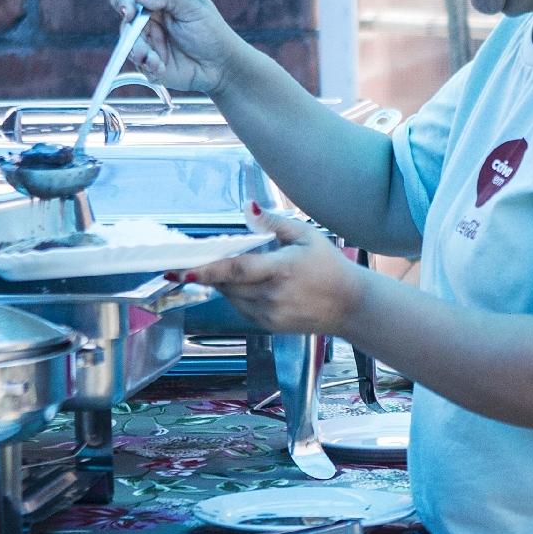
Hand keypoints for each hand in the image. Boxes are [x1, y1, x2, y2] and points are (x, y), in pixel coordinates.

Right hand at [105, 0, 247, 95]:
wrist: (222, 65)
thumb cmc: (211, 31)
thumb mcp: (194, 6)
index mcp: (157, 2)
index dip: (122, 0)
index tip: (129, 12)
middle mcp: (148, 22)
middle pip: (125, 23)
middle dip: (131, 35)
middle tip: (142, 47)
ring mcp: (148, 44)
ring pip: (128, 46)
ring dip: (139, 53)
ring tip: (154, 61)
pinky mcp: (150, 65)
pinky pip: (139, 65)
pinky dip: (148, 66)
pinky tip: (160, 68)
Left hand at [174, 207, 367, 335]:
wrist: (349, 305)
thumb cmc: (329, 266)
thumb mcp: (306, 235)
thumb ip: (274, 222)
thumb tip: (247, 208)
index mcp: (281, 269)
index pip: (236, 270)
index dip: (207, 270)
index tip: (183, 270)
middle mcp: (272, 295)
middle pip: (227, 284)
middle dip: (208, 272)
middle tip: (190, 260)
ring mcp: (269, 314)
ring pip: (231, 297)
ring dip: (223, 282)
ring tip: (225, 267)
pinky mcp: (268, 326)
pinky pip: (241, 308)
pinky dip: (236, 294)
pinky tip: (247, 283)